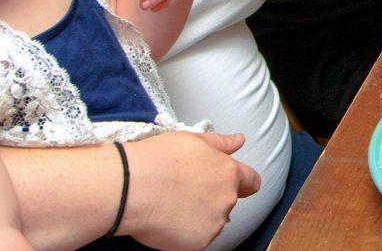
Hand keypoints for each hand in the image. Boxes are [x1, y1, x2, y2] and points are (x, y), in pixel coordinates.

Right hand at [120, 131, 260, 248]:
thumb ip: (221, 143)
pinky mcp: (198, 243)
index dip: (242, 183)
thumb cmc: (158, 160)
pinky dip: (184, 233)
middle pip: (227, 202)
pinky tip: (167, 220)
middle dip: (211, 197)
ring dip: (199, 216)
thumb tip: (239, 140)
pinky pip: (196, 239)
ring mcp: (213, 223)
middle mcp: (227, 199)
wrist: (131, 188)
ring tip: (172, 204)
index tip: (228, 183)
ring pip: (212, 221)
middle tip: (184, 191)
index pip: (251, 182)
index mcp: (228, 173)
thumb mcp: (193, 140)